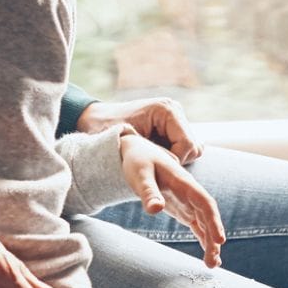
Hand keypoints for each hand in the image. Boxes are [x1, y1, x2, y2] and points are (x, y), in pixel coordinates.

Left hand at [80, 97, 202, 163]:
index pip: (188, 145)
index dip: (175, 162)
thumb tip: (165, 176)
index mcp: (167, 111)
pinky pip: (183, 148)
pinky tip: (153, 158)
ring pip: (191, 149)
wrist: (94, 119)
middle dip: (176, 162)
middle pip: (193, 147)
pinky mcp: (172, 126)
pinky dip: (171, 157)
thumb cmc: (106, 130)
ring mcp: (175, 118)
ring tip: (151, 162)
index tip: (154, 168)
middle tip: (152, 166)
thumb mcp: (127, 144)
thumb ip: (148, 156)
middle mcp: (175, 111)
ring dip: (174, 160)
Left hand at [121, 132, 225, 266]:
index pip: (204, 203)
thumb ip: (148, 192)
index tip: (219, 240)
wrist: (136, 151)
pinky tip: (207, 253)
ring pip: (204, 222)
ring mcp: (187, 200)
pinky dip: (203, 237)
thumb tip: (156, 209)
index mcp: (184, 182)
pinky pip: (197, 224)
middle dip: (214, 237)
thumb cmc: (138, 161)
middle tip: (214, 261)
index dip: (214, 221)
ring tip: (213, 265)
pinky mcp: (181, 207)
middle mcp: (190, 192)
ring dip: (210, 241)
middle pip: (207, 216)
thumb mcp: (140, 174)